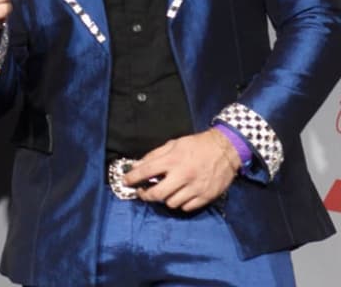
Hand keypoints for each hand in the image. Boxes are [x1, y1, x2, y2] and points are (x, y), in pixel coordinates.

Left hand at [126, 129, 240, 210]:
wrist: (226, 149)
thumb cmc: (197, 146)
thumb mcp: (173, 144)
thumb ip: (153, 156)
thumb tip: (136, 166)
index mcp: (173, 160)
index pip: (145, 172)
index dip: (131, 178)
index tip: (125, 182)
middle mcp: (183, 175)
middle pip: (157, 194)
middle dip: (145, 195)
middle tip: (142, 192)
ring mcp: (195, 188)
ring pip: (171, 203)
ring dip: (164, 199)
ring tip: (165, 191)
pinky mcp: (206, 196)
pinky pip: (186, 207)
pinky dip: (180, 203)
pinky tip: (179, 195)